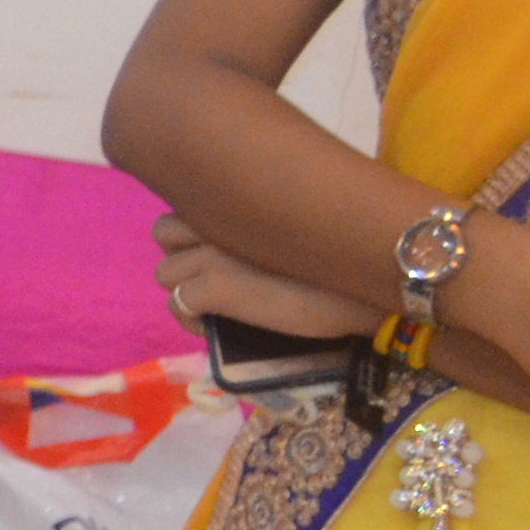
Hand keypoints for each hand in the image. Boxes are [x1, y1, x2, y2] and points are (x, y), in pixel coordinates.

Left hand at [151, 212, 379, 343]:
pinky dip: (192, 319)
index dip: (194, 233)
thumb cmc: (344, 262)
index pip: (184, 208)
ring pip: (165, 274)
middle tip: (211, 274)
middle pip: (162, 233)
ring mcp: (210, 256)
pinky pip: (179, 305)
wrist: (366, 293)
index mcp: (237, 203)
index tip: (217, 251)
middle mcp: (216, 223)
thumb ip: (265, 226)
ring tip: (214, 306)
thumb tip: (252, 240)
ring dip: (184, 290)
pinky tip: (216, 326)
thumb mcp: (298, 232)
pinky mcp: (213, 289)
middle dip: (181, 254)